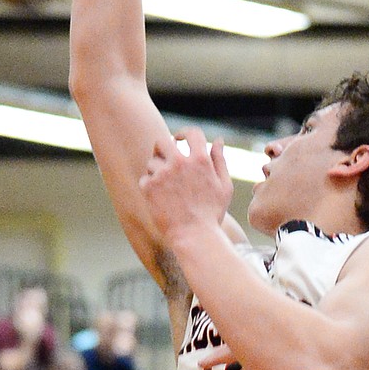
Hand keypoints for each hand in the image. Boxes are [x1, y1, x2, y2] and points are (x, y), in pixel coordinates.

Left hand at [139, 128, 232, 244]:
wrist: (194, 236)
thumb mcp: (224, 186)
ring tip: (166, 188)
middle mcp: (180, 163)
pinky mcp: (149, 187)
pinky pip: (145, 178)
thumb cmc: (212, 214)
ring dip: (157, 171)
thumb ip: (220, 160)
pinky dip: (149, 186)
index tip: (180, 139)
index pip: (191, 133)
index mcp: (200, 160)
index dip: (184, 134)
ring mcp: (163, 174)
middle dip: (163, 148)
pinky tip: (159, 198)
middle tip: (164, 158)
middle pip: (163, 141)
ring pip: (152, 162)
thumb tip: (218, 140)